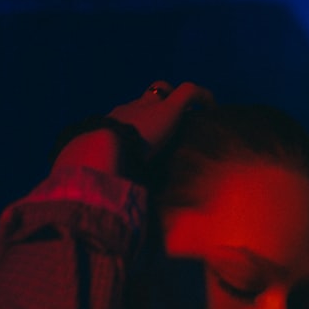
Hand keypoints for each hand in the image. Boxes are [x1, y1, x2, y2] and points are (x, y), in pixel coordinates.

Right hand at [52, 81, 213, 175]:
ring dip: (177, 100)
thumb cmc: (94, 169)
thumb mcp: (99, 177)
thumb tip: (106, 218)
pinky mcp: (168, 108)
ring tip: (196, 115)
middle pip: (142, 101)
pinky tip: (214, 108)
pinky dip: (202, 97)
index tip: (147, 140)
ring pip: (162, 90)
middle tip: (172, 126)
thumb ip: (107, 187)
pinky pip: (189, 92)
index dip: (136, 125)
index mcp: (109, 126)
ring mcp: (147, 107)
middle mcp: (127, 111)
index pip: (124, 119)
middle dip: (156, 107)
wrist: (96, 151)